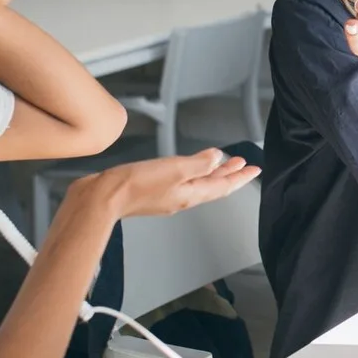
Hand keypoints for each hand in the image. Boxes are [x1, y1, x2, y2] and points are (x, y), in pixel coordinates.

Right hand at [78, 149, 260, 219]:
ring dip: (213, 172)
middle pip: (213, 186)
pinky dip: (194, 172)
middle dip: (230, 174)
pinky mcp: (153, 192)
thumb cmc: (135, 184)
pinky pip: (183, 182)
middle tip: (244, 164)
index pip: (223, 186)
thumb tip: (217, 159)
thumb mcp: (174, 169)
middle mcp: (182, 198)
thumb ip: (198, 164)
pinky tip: (190, 166)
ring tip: (224, 162)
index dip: (240, 177)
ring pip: (199, 183)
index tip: (255, 169)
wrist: (103, 197)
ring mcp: (168, 197)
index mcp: (190, 195)